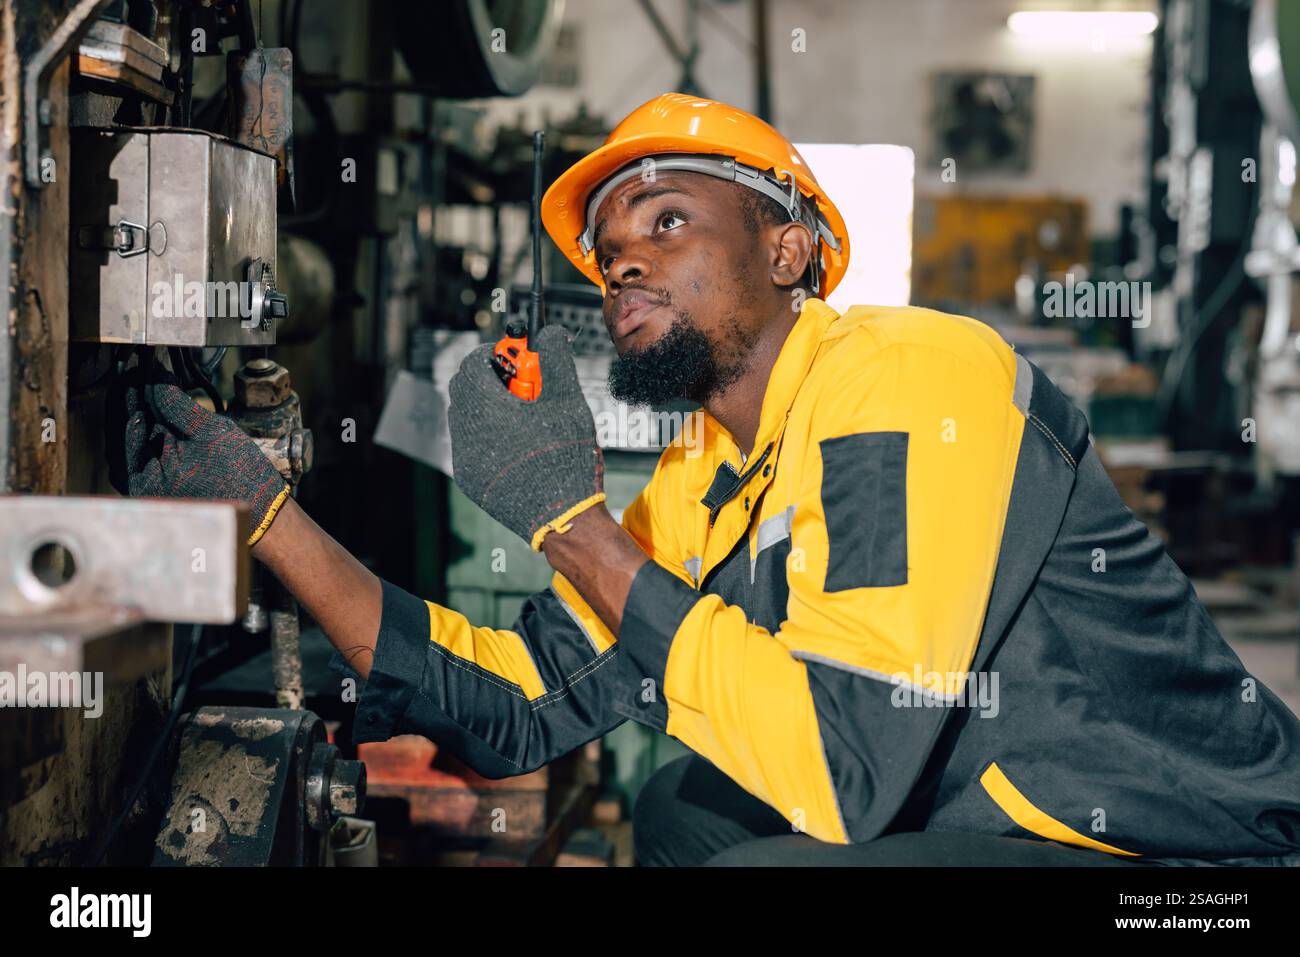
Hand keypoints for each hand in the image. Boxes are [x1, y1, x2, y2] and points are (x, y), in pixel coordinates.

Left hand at [105, 361, 290, 545]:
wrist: (263, 513)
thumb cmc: (242, 479)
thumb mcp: (211, 433)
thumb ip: (177, 405)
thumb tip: (157, 379)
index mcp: (144, 479)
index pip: (129, 424)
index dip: (134, 391)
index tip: (141, 367)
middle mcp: (139, 486)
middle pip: (125, 432)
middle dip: (132, 399)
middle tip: (138, 371)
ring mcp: (150, 485)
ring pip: (133, 441)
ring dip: (139, 412)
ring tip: (146, 386)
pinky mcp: (162, 483)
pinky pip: (145, 452)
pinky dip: (149, 430)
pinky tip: (157, 411)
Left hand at [448, 325, 604, 550]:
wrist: (563, 517)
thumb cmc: (566, 456)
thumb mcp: (567, 400)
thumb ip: (555, 359)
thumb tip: (550, 332)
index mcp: (485, 407)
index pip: (472, 363)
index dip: (495, 353)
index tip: (518, 357)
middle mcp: (466, 432)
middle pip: (464, 388)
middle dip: (490, 378)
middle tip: (523, 384)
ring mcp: (465, 459)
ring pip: (465, 417)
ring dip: (487, 407)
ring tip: (524, 417)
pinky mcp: (469, 481)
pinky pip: (469, 445)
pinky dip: (486, 435)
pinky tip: (517, 444)